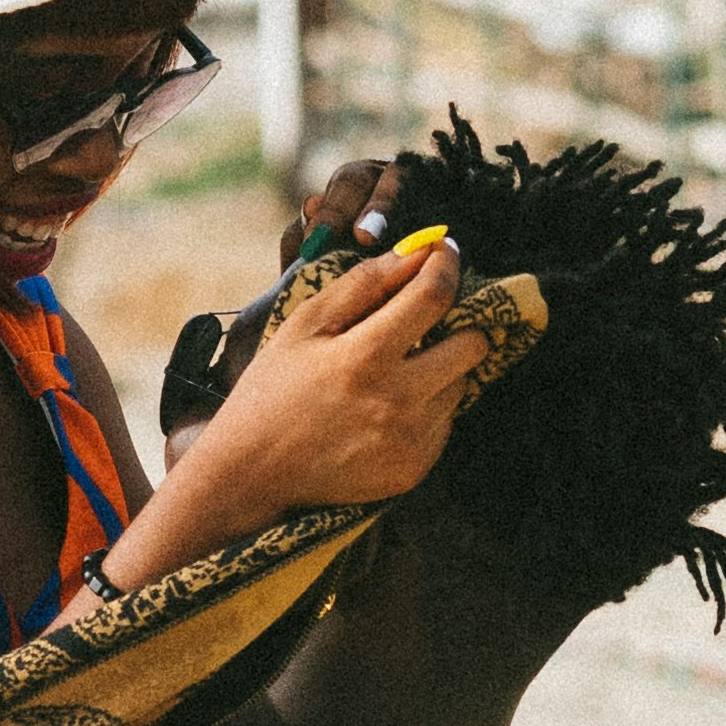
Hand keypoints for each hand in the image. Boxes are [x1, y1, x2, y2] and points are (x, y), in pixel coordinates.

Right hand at [138, 230, 474, 544]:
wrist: (253, 473)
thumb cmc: (273, 390)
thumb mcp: (304, 325)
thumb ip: (362, 283)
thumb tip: (416, 252)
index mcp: (364, 356)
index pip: (433, 296)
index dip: (446, 265)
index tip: (444, 253)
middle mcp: (396, 400)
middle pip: (472, 345)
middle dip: (459, 324)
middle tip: (431, 322)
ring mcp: (409, 439)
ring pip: (461, 384)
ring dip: (439, 369)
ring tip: (394, 373)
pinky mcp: (414, 469)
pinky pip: (444, 422)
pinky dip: (426, 407)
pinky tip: (385, 410)